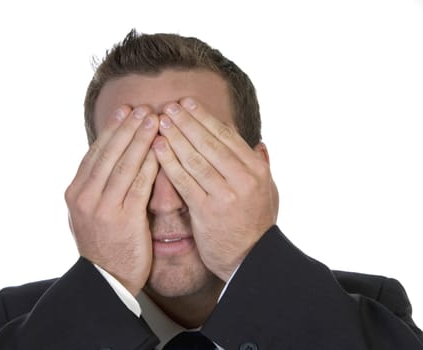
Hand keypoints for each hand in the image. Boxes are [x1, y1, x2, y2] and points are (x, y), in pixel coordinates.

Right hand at [65, 106, 158, 295]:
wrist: (106, 279)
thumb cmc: (105, 242)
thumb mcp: (91, 210)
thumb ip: (99, 185)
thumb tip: (112, 157)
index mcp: (76, 191)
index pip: (96, 152)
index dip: (113, 129)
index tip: (126, 109)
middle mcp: (84, 196)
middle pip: (109, 153)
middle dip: (127, 127)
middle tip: (143, 106)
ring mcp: (101, 208)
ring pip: (123, 164)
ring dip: (139, 139)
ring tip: (153, 118)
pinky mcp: (122, 220)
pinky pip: (138, 185)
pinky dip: (149, 164)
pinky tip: (159, 149)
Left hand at [152, 98, 278, 280]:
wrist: (251, 260)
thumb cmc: (257, 224)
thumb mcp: (270, 193)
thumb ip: (264, 167)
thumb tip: (260, 144)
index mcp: (257, 170)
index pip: (227, 136)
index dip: (206, 118)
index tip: (189, 103)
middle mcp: (243, 179)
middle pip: (210, 143)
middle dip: (188, 121)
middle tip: (170, 105)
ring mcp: (225, 195)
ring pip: (195, 158)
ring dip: (176, 137)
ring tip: (160, 121)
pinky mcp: (207, 211)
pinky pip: (184, 181)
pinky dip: (169, 162)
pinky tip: (157, 148)